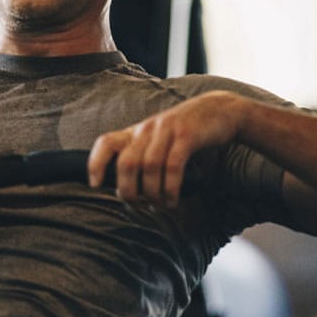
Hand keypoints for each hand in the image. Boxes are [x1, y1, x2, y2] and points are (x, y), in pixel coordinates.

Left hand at [87, 91, 246, 207]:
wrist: (220, 110)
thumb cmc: (186, 132)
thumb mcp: (158, 140)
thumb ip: (142, 158)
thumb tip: (126, 191)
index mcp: (136, 132)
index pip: (106, 142)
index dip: (96, 164)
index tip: (96, 185)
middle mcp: (147, 129)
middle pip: (126, 163)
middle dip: (128, 191)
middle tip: (138, 205)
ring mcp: (166, 131)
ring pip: (149, 167)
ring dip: (152, 193)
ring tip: (159, 206)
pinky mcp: (187, 135)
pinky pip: (173, 166)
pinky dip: (170, 188)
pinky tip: (173, 200)